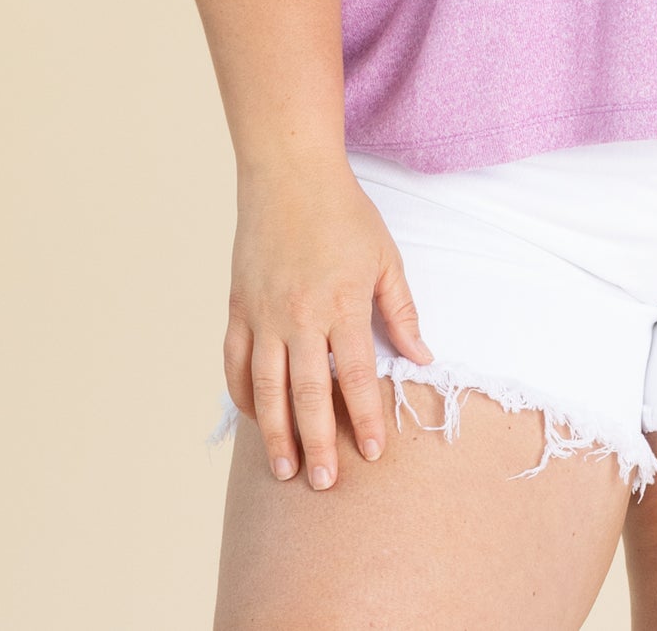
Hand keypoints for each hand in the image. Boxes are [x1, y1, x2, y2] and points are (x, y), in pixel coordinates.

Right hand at [224, 160, 432, 491]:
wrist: (289, 173)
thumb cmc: (343, 213)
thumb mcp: (385, 257)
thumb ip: (400, 310)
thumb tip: (422, 356)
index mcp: (342, 303)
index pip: (357, 375)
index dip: (367, 418)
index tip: (375, 453)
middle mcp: (300, 315)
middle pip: (309, 394)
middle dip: (319, 443)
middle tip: (324, 483)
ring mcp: (263, 313)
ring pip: (266, 388)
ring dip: (275, 433)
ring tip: (284, 470)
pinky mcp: (238, 307)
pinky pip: (234, 363)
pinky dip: (242, 395)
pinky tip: (254, 418)